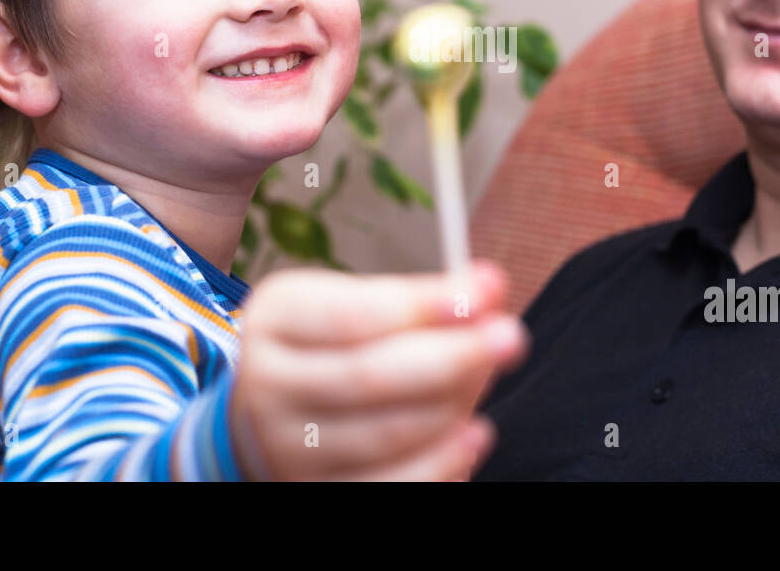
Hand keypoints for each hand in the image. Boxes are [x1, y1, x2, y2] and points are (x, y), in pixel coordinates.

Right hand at [230, 258, 527, 479]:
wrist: (281, 412)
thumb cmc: (337, 345)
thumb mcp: (359, 303)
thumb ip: (420, 301)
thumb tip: (488, 291)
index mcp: (276, 320)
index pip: (352, 315)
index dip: (424, 306)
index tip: (488, 288)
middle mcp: (269, 386)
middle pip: (368, 376)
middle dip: (451, 355)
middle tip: (511, 336)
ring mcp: (287, 448)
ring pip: (384, 434)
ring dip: (452, 405)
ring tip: (488, 375)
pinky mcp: (316, 490)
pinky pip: (390, 486)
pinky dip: (440, 462)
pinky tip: (474, 434)